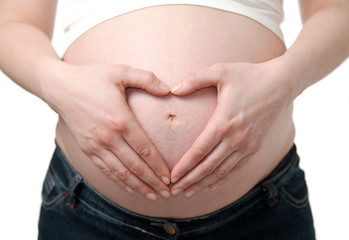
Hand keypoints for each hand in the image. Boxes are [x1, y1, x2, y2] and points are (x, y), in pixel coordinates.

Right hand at [44, 64, 170, 199]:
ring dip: (139, 186)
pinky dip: (120, 182)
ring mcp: (96, 145)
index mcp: (120, 119)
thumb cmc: (92, 78)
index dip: (159, 166)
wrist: (59, 87)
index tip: (171, 177)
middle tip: (168, 193)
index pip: (145, 149)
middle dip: (153, 182)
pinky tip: (131, 188)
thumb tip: (168, 89)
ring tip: (153, 196)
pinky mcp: (88, 149)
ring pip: (121, 173)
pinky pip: (106, 170)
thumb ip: (146, 79)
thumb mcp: (120, 71)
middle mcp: (109, 137)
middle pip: (136, 166)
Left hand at [170, 62, 291, 196]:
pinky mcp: (255, 147)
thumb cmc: (249, 75)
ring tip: (187, 192)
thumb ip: (195, 79)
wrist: (282, 83)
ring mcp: (247, 145)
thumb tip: (173, 90)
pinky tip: (210, 185)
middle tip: (173, 190)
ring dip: (203, 184)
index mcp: (224, 122)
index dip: (184, 166)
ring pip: (221, 172)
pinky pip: (235, 169)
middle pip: (207, 166)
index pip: (199, 151)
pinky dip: (221, 179)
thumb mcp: (221, 71)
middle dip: (189, 180)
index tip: (171, 177)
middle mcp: (236, 138)